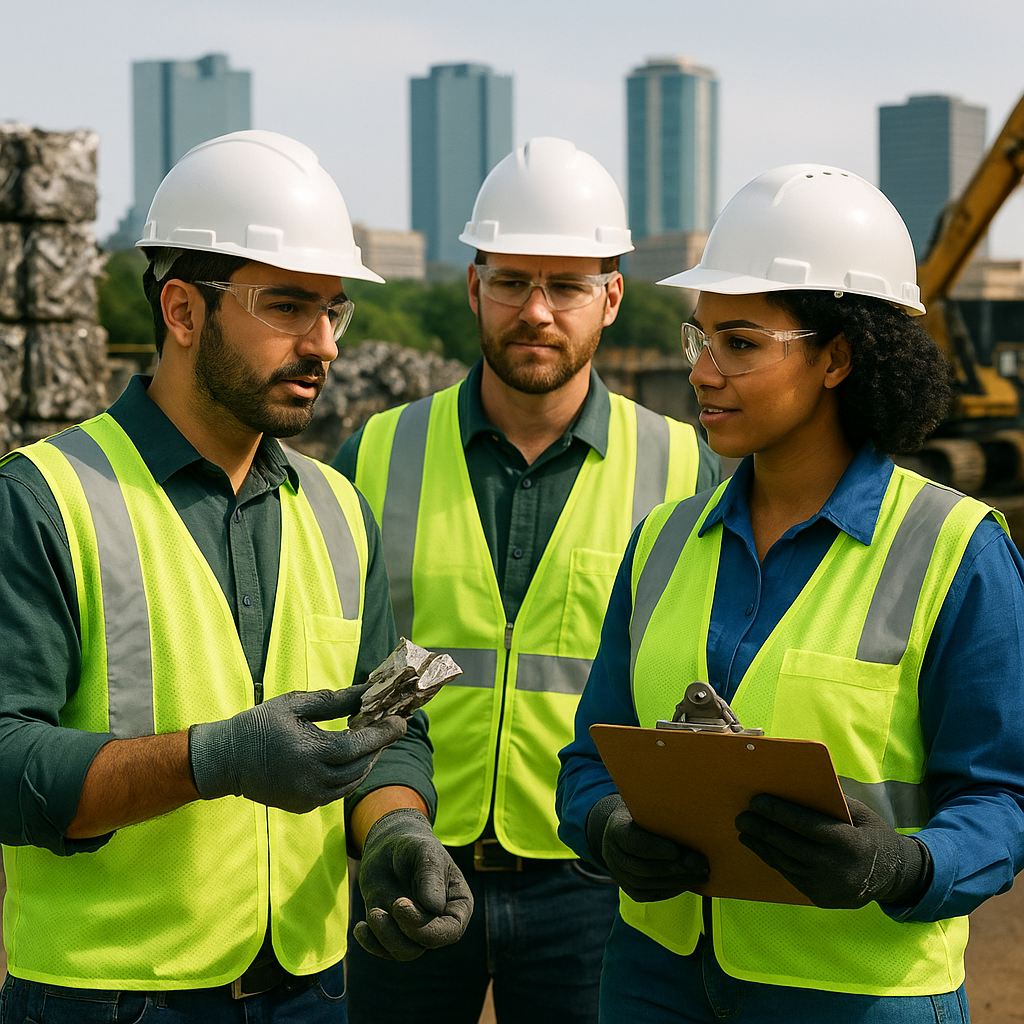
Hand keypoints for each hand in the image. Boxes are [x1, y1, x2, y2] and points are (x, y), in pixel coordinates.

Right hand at [188, 685, 406, 813]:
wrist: (225, 760)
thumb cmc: (259, 725)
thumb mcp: (294, 705)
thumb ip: (332, 701)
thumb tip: (364, 692)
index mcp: (310, 752)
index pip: (360, 746)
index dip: (384, 734)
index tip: (401, 722)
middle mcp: (312, 780)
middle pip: (361, 767)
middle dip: (379, 747)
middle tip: (390, 729)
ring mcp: (308, 797)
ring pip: (352, 784)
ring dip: (367, 763)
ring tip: (373, 742)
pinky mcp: (303, 806)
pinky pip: (337, 793)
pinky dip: (349, 777)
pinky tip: (350, 759)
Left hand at [355, 808, 473, 960]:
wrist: (391, 846)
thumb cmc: (415, 847)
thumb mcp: (425, 853)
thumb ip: (431, 877)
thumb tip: (435, 908)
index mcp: (457, 905)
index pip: (450, 932)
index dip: (426, 928)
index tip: (401, 905)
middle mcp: (439, 923)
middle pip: (424, 944)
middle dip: (402, 929)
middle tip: (390, 903)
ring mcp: (416, 929)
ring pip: (404, 952)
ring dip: (385, 936)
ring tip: (374, 912)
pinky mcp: (394, 931)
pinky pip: (384, 950)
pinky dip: (370, 943)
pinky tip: (361, 927)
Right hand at [587, 793, 708, 902]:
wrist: (624, 830)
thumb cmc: (644, 814)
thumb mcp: (646, 807)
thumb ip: (661, 811)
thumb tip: (694, 806)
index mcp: (616, 828)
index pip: (632, 841)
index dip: (654, 848)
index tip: (676, 850)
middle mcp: (612, 853)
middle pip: (642, 867)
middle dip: (674, 868)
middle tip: (701, 864)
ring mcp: (619, 873)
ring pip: (647, 883)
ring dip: (678, 881)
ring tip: (702, 874)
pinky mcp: (629, 889)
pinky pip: (650, 894)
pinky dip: (671, 889)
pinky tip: (689, 881)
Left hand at [735, 794, 930, 908]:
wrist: (893, 877)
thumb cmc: (873, 836)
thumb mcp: (861, 814)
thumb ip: (834, 801)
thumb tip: (798, 783)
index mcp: (849, 842)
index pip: (806, 825)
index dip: (779, 812)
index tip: (757, 801)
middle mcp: (836, 867)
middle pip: (790, 845)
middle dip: (763, 829)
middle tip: (741, 816)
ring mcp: (827, 886)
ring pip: (786, 862)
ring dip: (761, 846)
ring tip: (745, 831)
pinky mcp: (820, 897)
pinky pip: (791, 876)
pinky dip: (773, 860)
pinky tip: (761, 848)